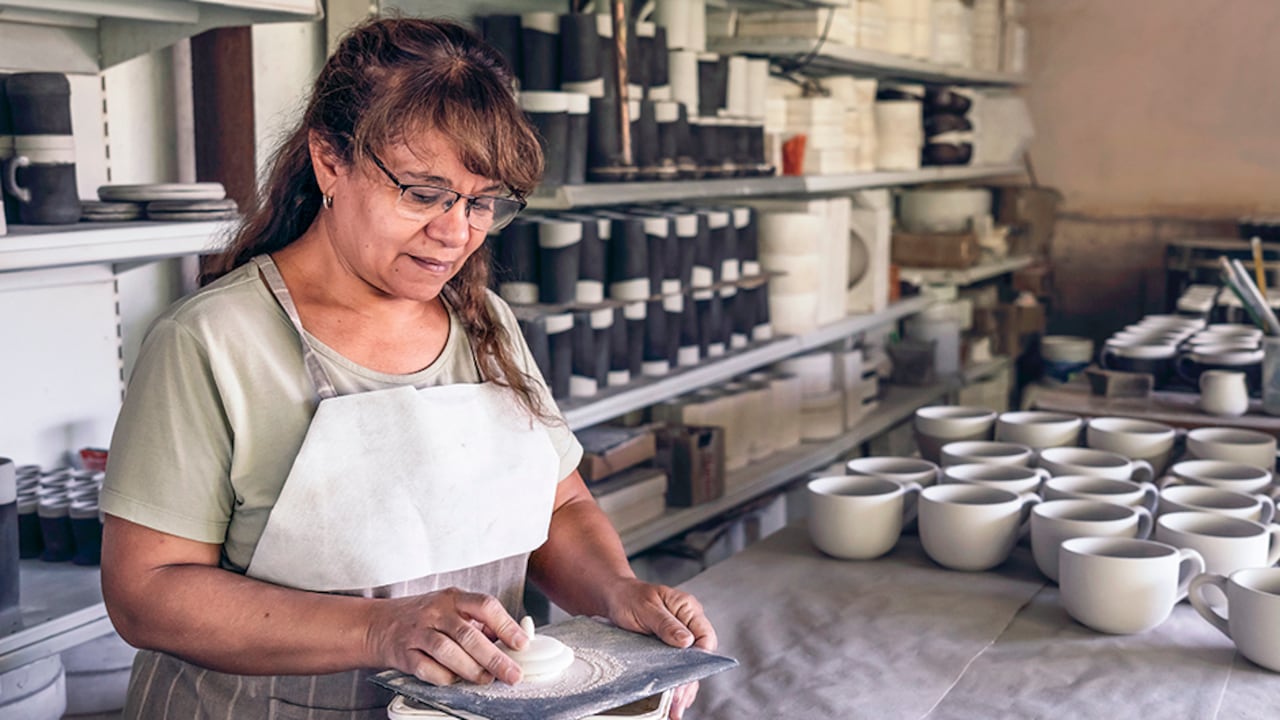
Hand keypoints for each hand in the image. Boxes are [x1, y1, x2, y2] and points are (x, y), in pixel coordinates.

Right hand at [364, 587, 528, 686]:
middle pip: (468, 634)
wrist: (379, 624)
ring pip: (448, 651)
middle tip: (512, 674)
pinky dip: (444, 677)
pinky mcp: (404, 653)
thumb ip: (479, 623)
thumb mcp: (452, 608)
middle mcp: (436, 612)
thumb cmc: (424, 617)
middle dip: (495, 658)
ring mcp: (418, 632)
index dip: (506, 625)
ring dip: (471, 669)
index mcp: (454, 597)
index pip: (485, 606)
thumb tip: (512, 642)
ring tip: (486, 679)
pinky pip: (427, 668)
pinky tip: (455, 680)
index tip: (522, 644)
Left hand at [603, 578, 716, 719]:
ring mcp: (679, 636)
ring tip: (675, 707)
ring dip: (683, 687)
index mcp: (688, 609)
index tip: (688, 676)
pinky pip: (677, 667)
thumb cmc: (629, 597)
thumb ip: (666, 624)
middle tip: (677, 699)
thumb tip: (687, 642)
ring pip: (688, 666)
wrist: (614, 597)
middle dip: (689, 680)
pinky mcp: (669, 648)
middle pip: (698, 657)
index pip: (705, 637)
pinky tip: (673, 699)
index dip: (700, 659)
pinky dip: (675, 683)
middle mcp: (688, 623)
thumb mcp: (646, 608)